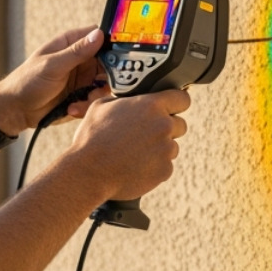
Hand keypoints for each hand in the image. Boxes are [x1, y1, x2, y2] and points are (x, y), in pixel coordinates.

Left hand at [0, 26, 107, 134]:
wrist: (16, 110)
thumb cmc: (27, 82)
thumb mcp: (53, 65)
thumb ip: (77, 52)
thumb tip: (99, 35)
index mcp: (71, 44)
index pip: (99, 37)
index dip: (111, 44)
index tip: (119, 57)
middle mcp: (79, 60)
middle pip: (108, 62)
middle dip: (108, 76)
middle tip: (100, 86)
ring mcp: (82, 78)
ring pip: (104, 83)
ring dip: (96, 94)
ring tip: (81, 101)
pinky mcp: (81, 95)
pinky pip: (95, 99)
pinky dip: (87, 105)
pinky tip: (71, 109)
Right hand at [66, 89, 190, 201]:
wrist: (89, 172)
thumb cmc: (92, 138)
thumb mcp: (101, 106)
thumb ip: (123, 100)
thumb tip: (129, 102)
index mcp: (151, 106)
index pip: (182, 98)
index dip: (176, 103)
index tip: (172, 108)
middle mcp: (163, 126)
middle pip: (180, 125)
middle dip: (166, 129)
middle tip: (145, 135)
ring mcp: (166, 150)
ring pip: (172, 147)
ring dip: (159, 149)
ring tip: (134, 154)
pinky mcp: (165, 170)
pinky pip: (165, 166)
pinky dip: (154, 167)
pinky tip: (134, 167)